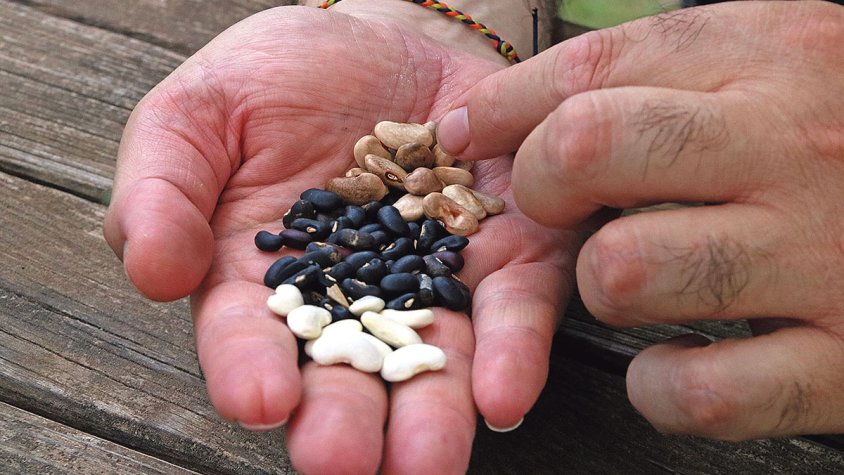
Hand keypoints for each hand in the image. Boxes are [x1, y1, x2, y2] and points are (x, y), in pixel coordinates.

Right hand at [103, 4, 577, 472]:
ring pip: (436, 361)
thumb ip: (162, 190)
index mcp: (266, 281)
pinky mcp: (507, 255)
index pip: (251, 337)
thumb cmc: (278, 80)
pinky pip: (512, 308)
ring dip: (434, 416)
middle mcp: (354, 301)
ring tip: (427, 461)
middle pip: (349, 373)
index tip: (258, 400)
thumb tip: (154, 273)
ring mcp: (436, 282)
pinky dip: (511, 351)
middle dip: (347, 421)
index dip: (249, 370)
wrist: (385, 43)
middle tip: (346, 462)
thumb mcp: (197, 115)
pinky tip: (503, 394)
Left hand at [436, 1, 843, 439]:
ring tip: (640, 278)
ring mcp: (822, 256)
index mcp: (773, 57)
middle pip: (588, 151)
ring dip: (607, 284)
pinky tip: (678, 358)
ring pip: (626, 273)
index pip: (592, 68)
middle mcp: (791, 147)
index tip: (469, 134)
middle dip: (540, 186)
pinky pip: (695, 389)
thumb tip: (526, 107)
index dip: (507, 107)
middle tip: (558, 206)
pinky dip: (661, 385)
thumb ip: (674, 69)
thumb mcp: (788, 55)